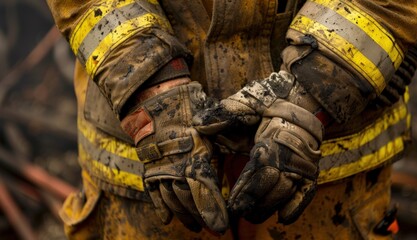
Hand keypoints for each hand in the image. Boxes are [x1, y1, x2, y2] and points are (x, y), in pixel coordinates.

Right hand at [121, 80, 227, 232]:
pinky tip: (167, 219)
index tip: (224, 225)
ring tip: (195, 227)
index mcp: (194, 155)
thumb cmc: (189, 110)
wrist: (157, 100)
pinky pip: (154, 193)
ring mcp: (160, 169)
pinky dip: (160, 207)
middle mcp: (176, 166)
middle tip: (215, 230)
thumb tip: (240, 155)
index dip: (213, 209)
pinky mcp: (150, 168)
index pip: (204, 190)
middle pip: (188, 201)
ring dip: (185, 216)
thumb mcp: (210, 126)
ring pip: (172, 201)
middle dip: (202, 218)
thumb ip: (221, 145)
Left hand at [194, 71, 323, 223]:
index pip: (260, 169)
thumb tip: (197, 124)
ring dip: (270, 207)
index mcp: (273, 137)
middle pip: (274, 185)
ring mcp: (302, 162)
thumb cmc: (268, 101)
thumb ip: (223, 114)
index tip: (233, 204)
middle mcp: (290, 153)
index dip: (247, 188)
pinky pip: (307, 190)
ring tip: (251, 217)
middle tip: (238, 213)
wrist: (300, 97)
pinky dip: (297, 205)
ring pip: (288, 191)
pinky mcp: (309, 167)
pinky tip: (284, 217)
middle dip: (255, 202)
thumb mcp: (245, 103)